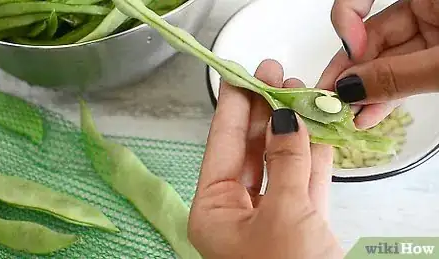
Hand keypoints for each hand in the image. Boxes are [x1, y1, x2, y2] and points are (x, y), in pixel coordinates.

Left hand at [188, 60, 342, 258]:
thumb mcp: (284, 215)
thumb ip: (286, 162)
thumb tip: (284, 117)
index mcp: (213, 211)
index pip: (222, 145)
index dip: (234, 106)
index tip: (243, 73)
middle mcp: (236, 212)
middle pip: (250, 149)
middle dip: (265, 112)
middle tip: (277, 77)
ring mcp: (269, 217)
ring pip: (279, 163)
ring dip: (292, 131)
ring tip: (301, 95)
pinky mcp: (299, 225)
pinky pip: (303, 183)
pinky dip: (313, 158)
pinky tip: (318, 129)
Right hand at [317, 0, 438, 128]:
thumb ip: (398, 74)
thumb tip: (351, 88)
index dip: (347, 20)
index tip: (350, 51)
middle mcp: (426, 7)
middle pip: (371, 35)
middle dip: (350, 71)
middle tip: (329, 98)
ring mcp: (432, 30)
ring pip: (384, 58)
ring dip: (365, 90)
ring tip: (347, 114)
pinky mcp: (435, 55)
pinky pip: (402, 72)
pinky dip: (386, 94)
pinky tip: (367, 113)